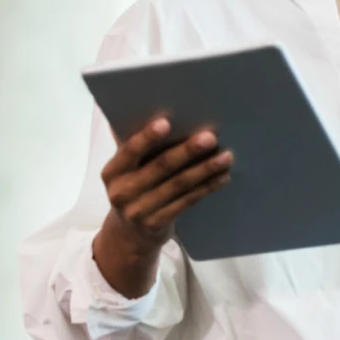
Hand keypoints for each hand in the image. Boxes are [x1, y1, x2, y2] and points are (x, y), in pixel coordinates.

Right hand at [92, 117, 232, 296]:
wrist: (129, 234)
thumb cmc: (134, 186)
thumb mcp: (127, 168)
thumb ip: (136, 144)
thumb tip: (150, 105)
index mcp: (113, 171)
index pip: (129, 150)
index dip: (147, 136)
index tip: (167, 121)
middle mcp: (122, 192)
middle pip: (160, 167)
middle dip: (187, 150)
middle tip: (210, 136)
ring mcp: (139, 211)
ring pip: (178, 185)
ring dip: (205, 169)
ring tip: (226, 156)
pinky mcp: (157, 224)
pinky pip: (187, 201)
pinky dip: (207, 187)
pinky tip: (223, 176)